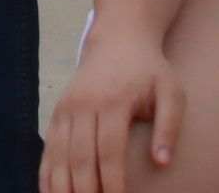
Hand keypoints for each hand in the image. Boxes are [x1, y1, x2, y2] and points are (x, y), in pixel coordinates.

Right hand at [42, 34, 182, 192]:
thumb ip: (170, 126)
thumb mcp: (171, 91)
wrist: (119, 39)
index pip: (109, 150)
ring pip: (59, 156)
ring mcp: (67, 108)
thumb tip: (162, 161)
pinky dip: (47, 174)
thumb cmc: (149, 70)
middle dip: (86, 191)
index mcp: (113, 100)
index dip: (112, 181)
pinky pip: (48, 148)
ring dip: (63, 187)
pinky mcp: (58, 112)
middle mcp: (84, 104)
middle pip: (81, 158)